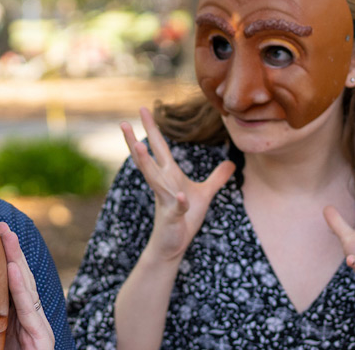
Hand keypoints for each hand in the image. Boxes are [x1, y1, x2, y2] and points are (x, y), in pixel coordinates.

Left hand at [0, 222, 53, 349]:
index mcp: (13, 326)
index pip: (8, 288)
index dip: (1, 262)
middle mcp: (28, 326)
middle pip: (19, 283)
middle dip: (11, 253)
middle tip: (0, 226)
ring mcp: (37, 333)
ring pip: (27, 291)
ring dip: (17, 261)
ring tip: (7, 237)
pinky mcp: (42, 342)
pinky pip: (30, 311)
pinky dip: (21, 289)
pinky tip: (12, 269)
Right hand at [121, 107, 235, 262]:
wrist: (173, 245)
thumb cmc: (185, 218)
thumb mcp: (205, 195)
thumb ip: (217, 178)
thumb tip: (231, 163)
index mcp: (169, 175)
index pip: (158, 148)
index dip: (152, 128)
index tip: (143, 108)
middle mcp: (163, 184)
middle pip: (147, 159)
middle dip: (135, 140)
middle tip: (123, 122)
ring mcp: (166, 200)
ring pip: (154, 179)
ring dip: (145, 163)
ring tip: (137, 147)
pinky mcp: (173, 217)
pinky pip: (176, 207)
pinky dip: (179, 202)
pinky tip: (180, 196)